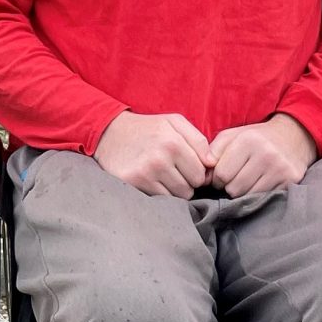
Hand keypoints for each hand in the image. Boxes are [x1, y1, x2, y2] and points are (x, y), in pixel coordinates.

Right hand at [94, 109, 213, 195]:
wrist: (110, 133)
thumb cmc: (148, 128)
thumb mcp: (174, 122)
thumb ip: (198, 140)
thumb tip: (212, 164)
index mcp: (173, 142)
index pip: (201, 173)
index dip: (196, 171)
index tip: (187, 166)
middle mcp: (160, 158)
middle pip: (190, 188)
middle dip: (186, 182)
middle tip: (173, 170)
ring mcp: (146, 173)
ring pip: (176, 197)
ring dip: (173, 189)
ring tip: (162, 174)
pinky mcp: (134, 183)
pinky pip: (160, 199)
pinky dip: (158, 192)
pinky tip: (151, 180)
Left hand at [206, 114, 317, 196]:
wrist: (294, 136)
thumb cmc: (256, 138)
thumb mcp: (233, 135)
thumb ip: (213, 151)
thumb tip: (204, 175)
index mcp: (248, 140)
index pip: (221, 173)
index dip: (217, 177)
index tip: (222, 174)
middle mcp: (266, 154)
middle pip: (234, 188)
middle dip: (230, 186)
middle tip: (236, 178)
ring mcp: (280, 168)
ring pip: (248, 196)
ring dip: (243, 192)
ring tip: (248, 180)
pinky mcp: (290, 180)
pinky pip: (264, 198)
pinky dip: (258, 194)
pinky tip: (260, 182)